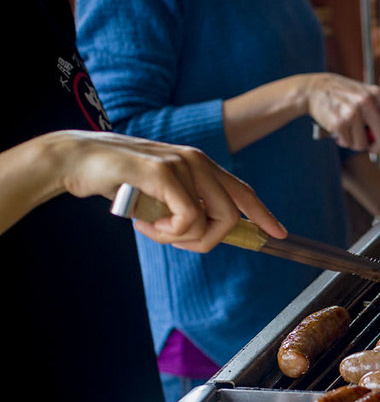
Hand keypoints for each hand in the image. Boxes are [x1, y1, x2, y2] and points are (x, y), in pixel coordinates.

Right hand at [54, 131, 286, 251]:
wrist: (78, 160)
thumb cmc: (119, 182)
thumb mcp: (161, 195)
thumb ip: (187, 205)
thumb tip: (209, 231)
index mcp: (200, 165)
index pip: (242, 191)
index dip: (262, 214)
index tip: (279, 234)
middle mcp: (197, 160)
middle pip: (230, 216)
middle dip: (206, 241)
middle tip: (172, 240)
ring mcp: (182, 163)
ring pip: (209, 222)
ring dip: (180, 238)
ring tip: (151, 227)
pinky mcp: (164, 172)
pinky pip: (187, 219)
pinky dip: (167, 232)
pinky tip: (143, 222)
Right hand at [303, 73, 379, 154]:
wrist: (315, 89)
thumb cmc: (345, 96)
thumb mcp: (367, 96)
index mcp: (379, 95)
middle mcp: (368, 102)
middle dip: (378, 148)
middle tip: (370, 146)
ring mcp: (353, 112)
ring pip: (364, 145)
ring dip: (356, 143)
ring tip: (348, 129)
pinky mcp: (339, 122)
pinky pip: (348, 144)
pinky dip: (343, 141)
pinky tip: (338, 129)